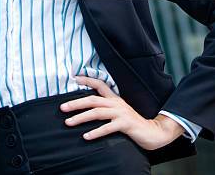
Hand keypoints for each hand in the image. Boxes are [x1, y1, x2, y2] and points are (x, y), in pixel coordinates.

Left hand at [60, 75, 183, 150]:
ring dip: (81, 118)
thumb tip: (89, 107)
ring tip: (68, 122)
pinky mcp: (125, 124)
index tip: (73, 78)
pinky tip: (86, 136)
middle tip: (62, 108)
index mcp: (115, 98)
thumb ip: (107, 107)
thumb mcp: (119, 111)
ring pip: (97, 113)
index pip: (99, 84)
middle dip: (76, 103)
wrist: (152, 132)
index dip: (87, 80)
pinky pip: (107, 128)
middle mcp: (116, 103)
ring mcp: (121, 113)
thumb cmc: (132, 123)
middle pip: (93, 100)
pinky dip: (95, 132)